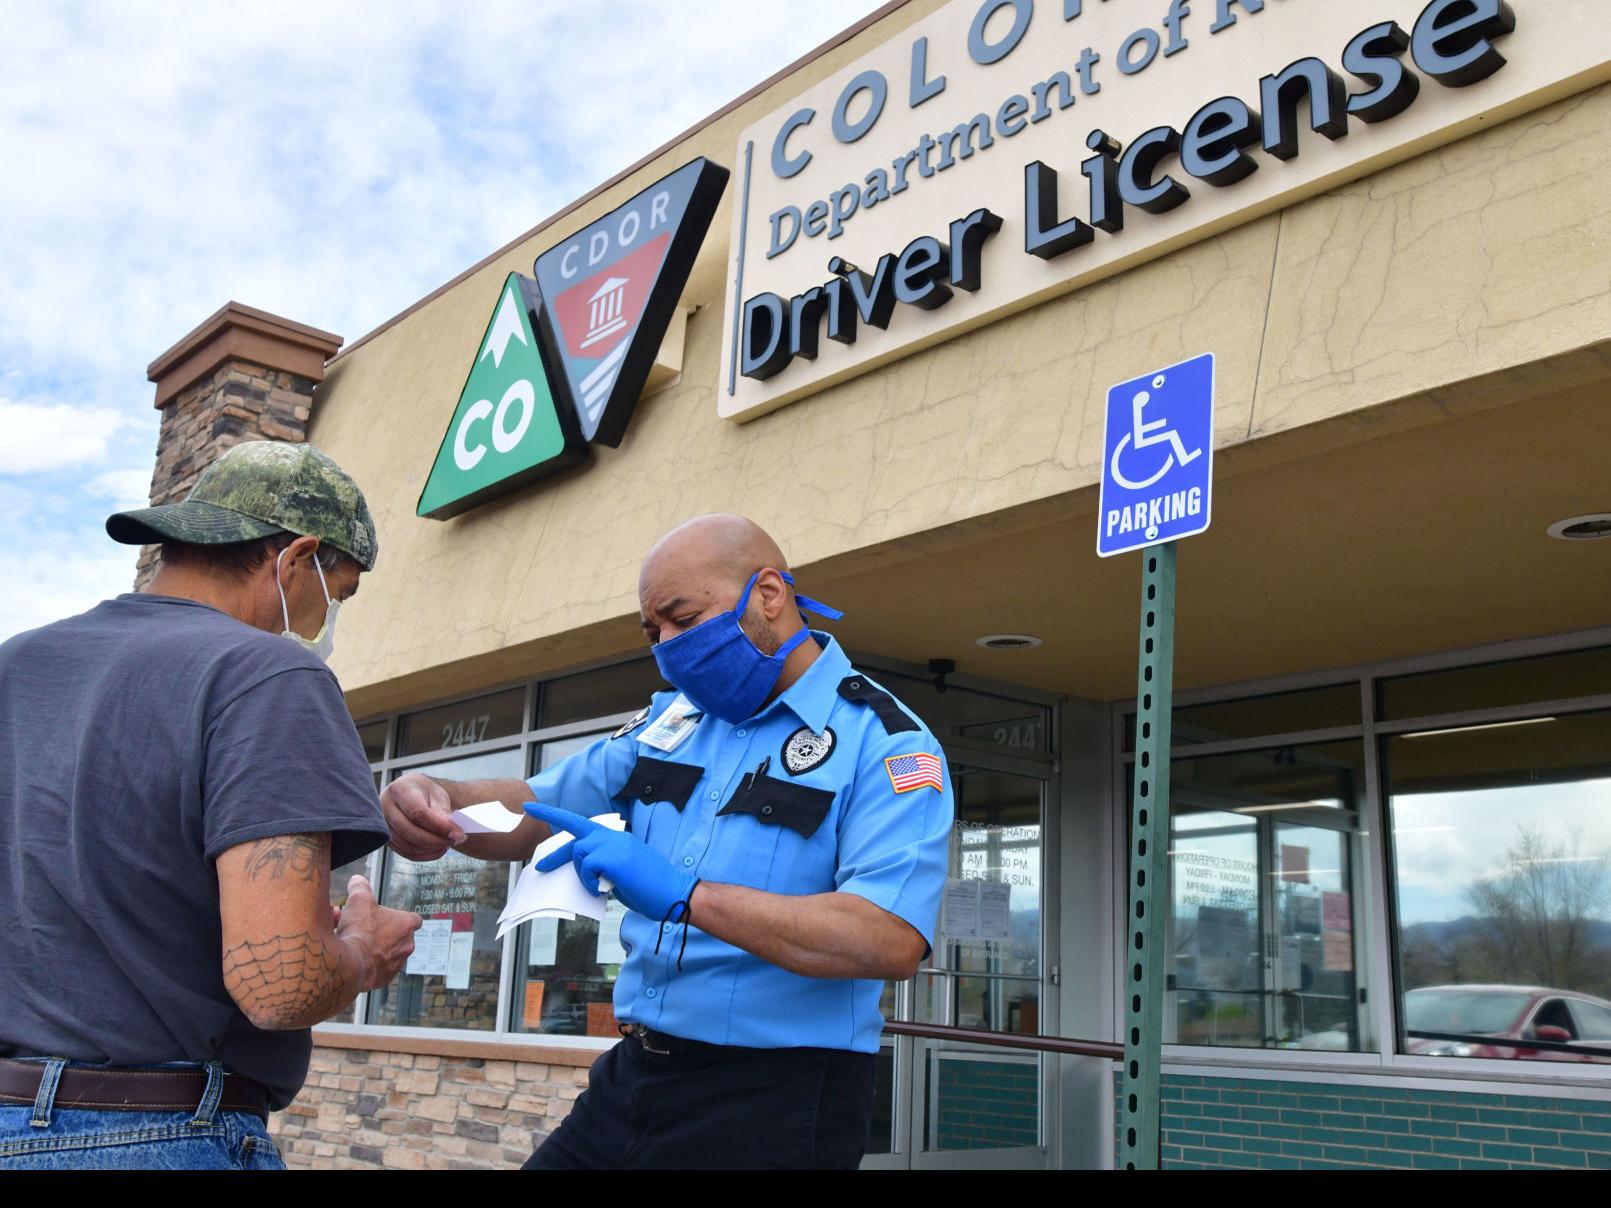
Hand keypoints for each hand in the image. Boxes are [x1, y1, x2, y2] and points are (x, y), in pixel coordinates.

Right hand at [335, 874, 422, 990]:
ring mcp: (397, 964)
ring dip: (373, 947)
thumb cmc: (359, 931)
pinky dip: (367, 964)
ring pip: (387, 953)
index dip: (400, 917)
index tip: (388, 918)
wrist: (349, 964)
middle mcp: (407, 945)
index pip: (413, 919)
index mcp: (406, 924)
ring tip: (354, 942)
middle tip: (362, 928)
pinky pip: (378, 969)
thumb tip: (357, 880)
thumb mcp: (358, 900)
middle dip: (380, 931)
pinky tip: (353, 957)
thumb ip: (360, 887)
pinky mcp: (384, 979)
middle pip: (397, 936)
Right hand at [382, 771, 464, 860]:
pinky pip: (406, 853)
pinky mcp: (387, 839)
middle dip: (436, 840)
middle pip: (410, 832)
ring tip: (448, 843)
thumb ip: (442, 813)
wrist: (413, 794)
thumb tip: (451, 832)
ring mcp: (382, 825)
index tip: (459, 833)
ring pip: (407, 845)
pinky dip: (425, 855)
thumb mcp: (437, 795)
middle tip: (456, 840)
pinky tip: (439, 849)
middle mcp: (385, 807)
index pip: (418, 813)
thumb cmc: (425, 793)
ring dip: (432, 849)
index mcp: (399, 789)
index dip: (440, 826)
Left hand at [525, 803, 695, 921]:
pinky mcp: (614, 858)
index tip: (533, 807)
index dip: (556, 815)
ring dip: (582, 872)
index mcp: (617, 838)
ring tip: (598, 886)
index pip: (583, 823)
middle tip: (532, 841)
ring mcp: (614, 844)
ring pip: (579, 851)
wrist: (673, 893)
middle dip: (552, 831)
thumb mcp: (622, 872)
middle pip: (575, 830)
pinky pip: (587, 867)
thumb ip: (603, 866)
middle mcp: (614, 836)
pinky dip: (589, 881)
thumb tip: (583, 873)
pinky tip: (604, 889)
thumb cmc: (650, 887)